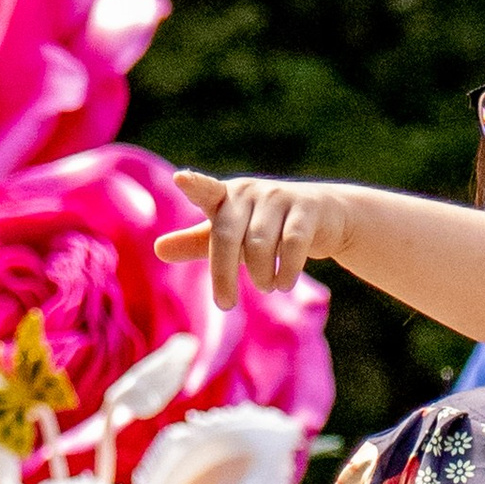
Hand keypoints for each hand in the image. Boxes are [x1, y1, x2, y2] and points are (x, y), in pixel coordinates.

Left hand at [155, 172, 351, 306]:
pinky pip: (292, 246)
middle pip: (227, 236)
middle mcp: (249, 192)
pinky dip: (285, 271)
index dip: (195, 184)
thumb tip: (158, 250)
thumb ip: (196, 243)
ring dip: (260, 275)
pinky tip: (283, 283)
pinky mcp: (307, 210)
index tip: (181, 178)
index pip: (206, 190)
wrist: (326, 216)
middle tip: (225, 304)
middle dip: (224, 274)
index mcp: (225, 196)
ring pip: (259, 244)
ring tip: (266, 287)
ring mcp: (279, 198)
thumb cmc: (266, 227)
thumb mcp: (231, 235)